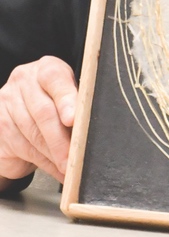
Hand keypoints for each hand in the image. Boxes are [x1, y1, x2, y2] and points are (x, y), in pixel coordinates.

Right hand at [0, 56, 76, 189]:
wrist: (20, 115)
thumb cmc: (52, 103)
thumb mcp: (67, 96)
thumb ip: (77, 105)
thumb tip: (92, 129)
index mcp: (46, 68)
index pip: (55, 79)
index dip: (66, 100)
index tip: (73, 119)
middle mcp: (24, 81)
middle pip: (43, 112)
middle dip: (61, 139)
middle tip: (74, 157)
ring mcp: (8, 102)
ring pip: (33, 134)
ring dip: (54, 155)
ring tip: (69, 166)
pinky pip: (24, 148)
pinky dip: (44, 163)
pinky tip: (56, 168)